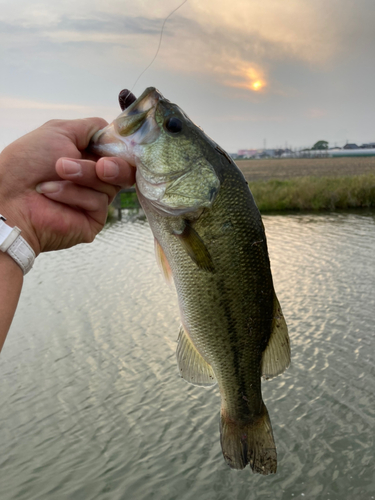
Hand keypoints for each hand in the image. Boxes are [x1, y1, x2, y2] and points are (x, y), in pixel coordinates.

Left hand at [0, 118, 134, 255]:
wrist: (9, 197)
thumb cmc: (27, 163)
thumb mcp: (60, 131)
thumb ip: (92, 127)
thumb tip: (114, 129)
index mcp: (88, 157)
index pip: (120, 152)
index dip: (122, 148)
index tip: (118, 144)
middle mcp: (94, 179)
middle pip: (125, 170)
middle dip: (114, 165)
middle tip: (101, 166)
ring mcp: (95, 200)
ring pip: (111, 184)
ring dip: (84, 175)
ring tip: (58, 172)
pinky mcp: (93, 219)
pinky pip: (99, 202)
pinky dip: (74, 194)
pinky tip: (52, 194)